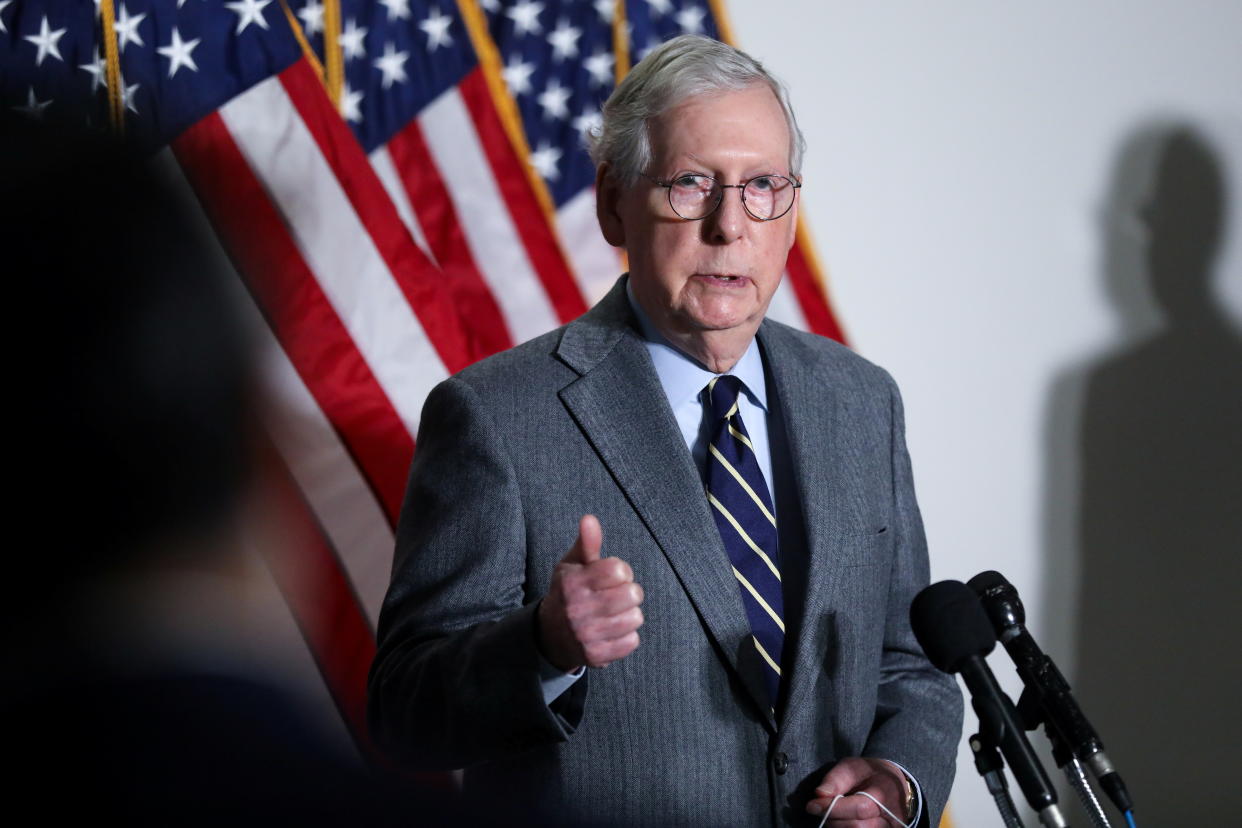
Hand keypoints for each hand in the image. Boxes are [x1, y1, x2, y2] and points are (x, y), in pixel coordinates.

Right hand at [537, 515, 643, 671]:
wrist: (551, 635)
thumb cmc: (569, 592)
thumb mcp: (573, 565)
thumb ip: (586, 542)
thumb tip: (589, 519)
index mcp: (572, 582)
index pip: (619, 570)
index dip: (621, 571)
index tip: (612, 577)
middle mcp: (577, 609)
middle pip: (632, 594)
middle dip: (630, 592)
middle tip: (617, 596)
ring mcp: (586, 635)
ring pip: (635, 618)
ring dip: (630, 614)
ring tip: (614, 614)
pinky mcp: (596, 655)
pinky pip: (632, 641)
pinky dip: (627, 636)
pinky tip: (612, 631)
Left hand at [805, 757, 912, 825]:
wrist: (892, 783)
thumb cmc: (869, 773)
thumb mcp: (852, 766)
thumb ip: (835, 780)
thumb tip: (819, 795)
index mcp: (885, 794)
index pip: (858, 809)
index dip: (832, 809)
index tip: (811, 806)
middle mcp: (893, 817)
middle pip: (856, 826)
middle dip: (833, 818)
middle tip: (822, 807)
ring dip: (838, 825)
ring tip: (835, 811)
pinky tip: (843, 819)